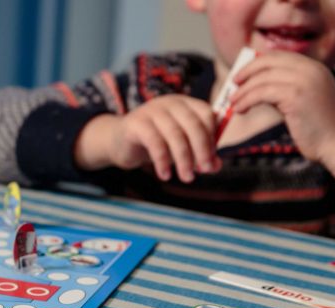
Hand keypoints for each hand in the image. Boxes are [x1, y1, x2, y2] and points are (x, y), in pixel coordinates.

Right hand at [75, 95, 220, 182]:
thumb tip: (215, 166)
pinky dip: (162, 161)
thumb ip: (198, 154)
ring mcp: (151, 110)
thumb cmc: (154, 143)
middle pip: (193, 124)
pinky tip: (165, 175)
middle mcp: (169, 103)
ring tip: (187, 178)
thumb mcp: (179, 148)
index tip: (211, 161)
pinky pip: (155, 142)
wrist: (118, 143)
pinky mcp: (135, 123)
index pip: (207, 115)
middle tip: (205, 171)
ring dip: (184, 159)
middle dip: (202, 150)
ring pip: (175, 135)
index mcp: (184, 104)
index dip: (212, 138)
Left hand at [231, 51, 334, 163]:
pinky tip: (240, 110)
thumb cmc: (318, 127)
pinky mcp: (296, 95)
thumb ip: (282, 89)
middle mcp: (310, 69)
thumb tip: (254, 87)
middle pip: (268, 61)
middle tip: (233, 84)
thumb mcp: (300, 100)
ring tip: (233, 103)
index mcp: (313, 67)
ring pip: (262, 78)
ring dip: (243, 91)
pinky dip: (247, 100)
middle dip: (246, 72)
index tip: (241, 76)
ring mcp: (304, 80)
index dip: (255, 63)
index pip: (278, 56)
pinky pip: (262, 92)